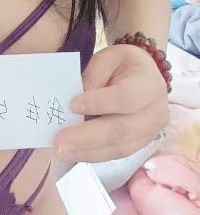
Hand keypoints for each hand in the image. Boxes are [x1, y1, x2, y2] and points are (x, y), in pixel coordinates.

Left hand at [52, 43, 169, 162]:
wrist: (144, 77)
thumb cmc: (122, 65)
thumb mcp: (107, 59)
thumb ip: (93, 78)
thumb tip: (76, 107)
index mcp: (149, 83)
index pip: (125, 97)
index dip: (99, 103)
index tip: (72, 106)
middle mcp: (155, 112)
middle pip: (121, 129)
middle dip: (87, 138)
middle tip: (59, 143)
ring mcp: (151, 133)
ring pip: (119, 147)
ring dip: (88, 152)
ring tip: (62, 152)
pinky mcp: (141, 144)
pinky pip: (117, 153)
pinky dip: (94, 155)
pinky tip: (74, 153)